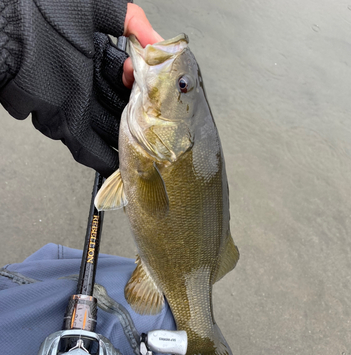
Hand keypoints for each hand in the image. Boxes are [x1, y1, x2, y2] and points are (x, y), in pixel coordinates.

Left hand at [0, 1, 161, 177]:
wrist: (4, 36)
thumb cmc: (38, 15)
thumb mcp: (91, 5)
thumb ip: (127, 18)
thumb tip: (156, 40)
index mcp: (94, 51)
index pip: (127, 72)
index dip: (141, 79)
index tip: (150, 82)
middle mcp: (86, 80)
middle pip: (120, 104)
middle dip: (138, 114)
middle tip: (156, 123)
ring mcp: (75, 103)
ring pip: (108, 127)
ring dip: (126, 138)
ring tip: (148, 149)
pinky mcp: (63, 123)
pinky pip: (88, 146)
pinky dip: (104, 158)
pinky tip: (120, 164)